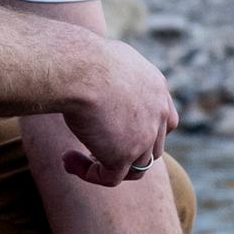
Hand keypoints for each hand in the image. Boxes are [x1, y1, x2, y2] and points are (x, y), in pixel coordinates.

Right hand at [56, 35, 178, 185]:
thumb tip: (93, 71)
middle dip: (128, 152)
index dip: (147, 132)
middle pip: (152, 147)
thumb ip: (109, 72)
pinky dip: (89, 173)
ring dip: (107, 166)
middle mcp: (157, 113)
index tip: (119, 131)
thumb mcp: (106, 56)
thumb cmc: (83, 56)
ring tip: (77, 158)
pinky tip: (68, 160)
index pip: (165, 120)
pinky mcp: (123, 155)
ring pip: (135, 168)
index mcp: (156, 87)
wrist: (81, 68)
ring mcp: (144, 137)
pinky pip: (109, 177)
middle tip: (97, 146)